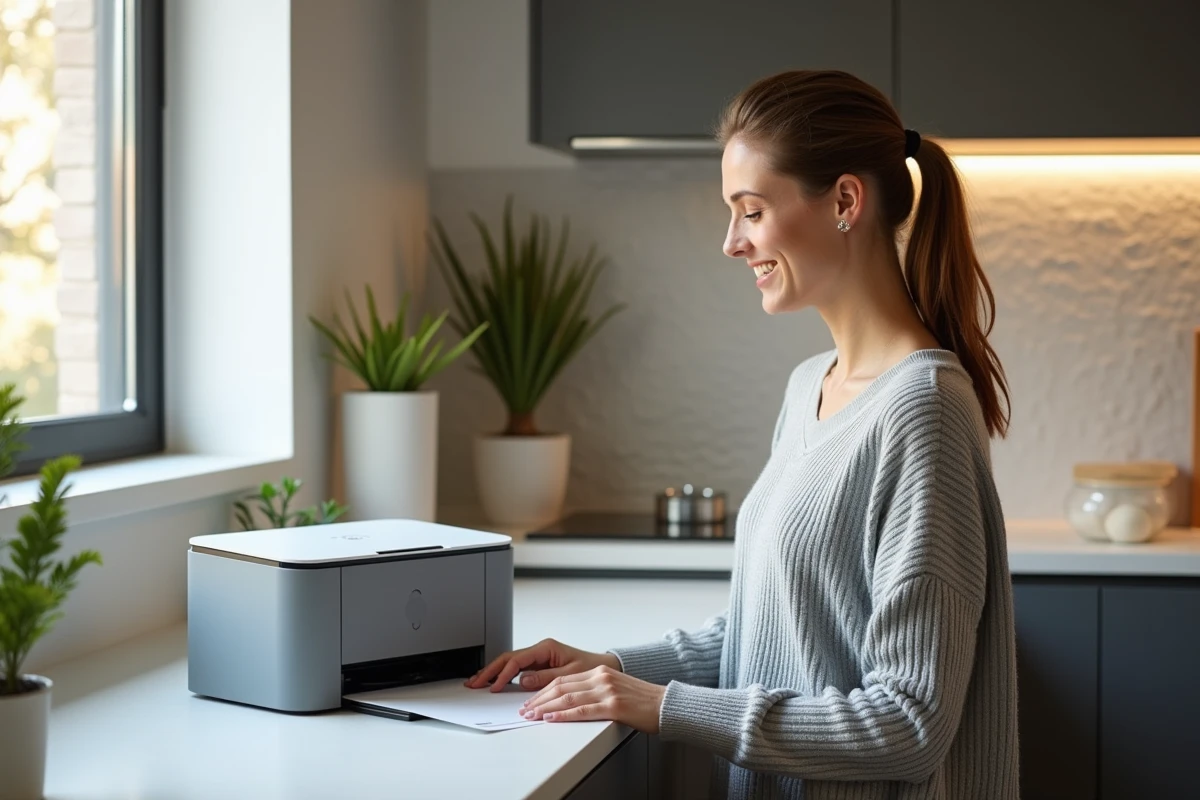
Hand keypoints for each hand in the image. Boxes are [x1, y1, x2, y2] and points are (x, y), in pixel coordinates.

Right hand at [465, 638, 621, 692]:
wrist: (603, 668)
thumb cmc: (591, 669)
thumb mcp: (570, 674)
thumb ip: (546, 678)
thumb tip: (523, 681)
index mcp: (546, 648)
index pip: (517, 660)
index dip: (503, 673)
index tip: (493, 686)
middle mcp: (540, 650)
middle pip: (508, 659)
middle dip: (489, 670)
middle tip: (474, 682)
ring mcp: (538, 658)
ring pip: (509, 663)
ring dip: (493, 672)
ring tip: (476, 681)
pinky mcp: (539, 666)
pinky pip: (516, 669)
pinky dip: (503, 675)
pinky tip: (492, 682)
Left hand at [520, 665, 665, 733]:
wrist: (666, 704)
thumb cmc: (642, 701)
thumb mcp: (616, 689)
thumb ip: (594, 691)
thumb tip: (570, 702)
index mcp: (600, 672)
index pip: (563, 680)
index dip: (544, 690)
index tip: (530, 700)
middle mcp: (601, 677)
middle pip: (561, 686)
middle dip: (539, 699)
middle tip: (525, 709)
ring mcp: (607, 690)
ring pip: (568, 698)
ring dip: (545, 708)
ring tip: (532, 716)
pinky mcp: (614, 706)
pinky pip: (582, 711)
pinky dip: (563, 715)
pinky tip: (552, 719)